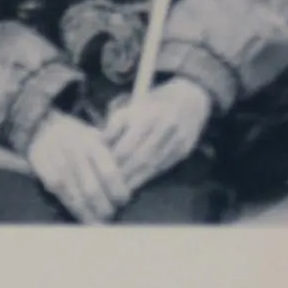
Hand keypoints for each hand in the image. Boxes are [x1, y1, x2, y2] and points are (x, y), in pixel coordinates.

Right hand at [25, 111, 139, 223]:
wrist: (43, 127)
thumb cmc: (77, 137)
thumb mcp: (98, 137)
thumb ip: (111, 156)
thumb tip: (130, 182)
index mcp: (93, 144)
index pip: (109, 172)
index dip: (118, 190)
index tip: (124, 201)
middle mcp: (75, 154)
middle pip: (92, 189)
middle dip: (103, 207)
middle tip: (111, 217)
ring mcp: (57, 164)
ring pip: (74, 196)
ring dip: (88, 213)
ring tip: (98, 224)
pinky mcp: (43, 174)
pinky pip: (59, 195)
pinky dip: (72, 208)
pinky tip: (81, 217)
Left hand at [101, 75, 212, 190]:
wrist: (191, 98)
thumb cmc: (153, 104)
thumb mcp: (131, 107)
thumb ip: (115, 126)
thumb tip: (97, 146)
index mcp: (149, 115)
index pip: (126, 146)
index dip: (111, 160)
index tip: (98, 169)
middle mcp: (166, 127)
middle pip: (139, 158)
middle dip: (122, 173)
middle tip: (105, 185)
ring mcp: (178, 140)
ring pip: (152, 166)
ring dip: (133, 179)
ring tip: (117, 189)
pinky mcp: (184, 150)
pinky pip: (163, 167)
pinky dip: (147, 177)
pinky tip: (134, 184)